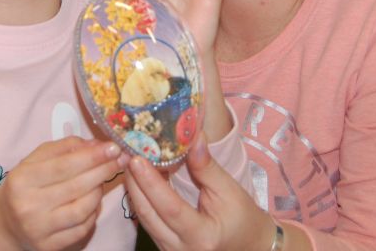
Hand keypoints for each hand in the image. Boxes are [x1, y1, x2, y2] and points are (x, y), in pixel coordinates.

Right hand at [0, 137, 123, 250]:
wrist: (5, 223)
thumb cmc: (25, 184)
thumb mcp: (36, 159)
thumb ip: (65, 147)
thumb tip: (96, 144)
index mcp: (23, 179)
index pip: (65, 165)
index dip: (93, 156)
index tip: (113, 147)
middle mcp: (29, 206)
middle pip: (77, 186)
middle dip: (104, 170)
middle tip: (120, 159)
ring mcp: (39, 230)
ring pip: (83, 208)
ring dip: (99, 191)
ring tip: (102, 179)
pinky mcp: (49, 247)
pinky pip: (82, 228)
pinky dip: (93, 213)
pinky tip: (93, 201)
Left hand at [125, 133, 275, 250]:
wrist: (248, 246)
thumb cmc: (242, 218)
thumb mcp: (230, 191)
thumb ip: (207, 167)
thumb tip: (193, 136)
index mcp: (202, 236)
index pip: (169, 207)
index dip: (151, 182)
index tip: (137, 158)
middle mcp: (181, 249)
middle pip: (148, 214)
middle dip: (134, 182)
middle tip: (126, 153)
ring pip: (144, 219)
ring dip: (134, 189)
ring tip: (129, 161)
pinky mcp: (165, 247)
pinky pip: (147, 222)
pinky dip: (141, 199)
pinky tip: (138, 179)